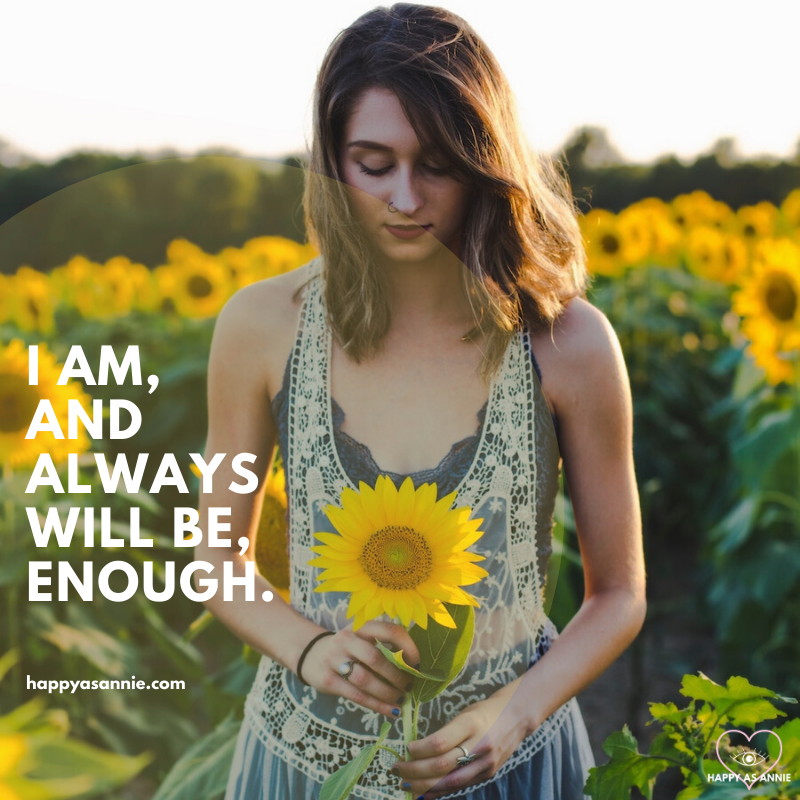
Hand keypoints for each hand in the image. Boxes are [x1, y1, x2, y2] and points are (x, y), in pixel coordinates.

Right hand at [299, 621, 420, 718]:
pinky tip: (391, 711)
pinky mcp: (328, 680)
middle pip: (376, 658)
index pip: (389, 630)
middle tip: (410, 686)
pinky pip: (357, 695)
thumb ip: (384, 648)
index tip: (418, 663)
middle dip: (397, 675)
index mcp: (361, 626)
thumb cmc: (349, 650)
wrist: (311, 655)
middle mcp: (346, 639)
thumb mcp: (363, 640)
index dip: (408, 647)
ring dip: (387, 692)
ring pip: (365, 679)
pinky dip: (377, 705)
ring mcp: (334, 659)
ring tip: (401, 700)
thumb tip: (415, 670)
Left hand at [391, 692, 530, 797]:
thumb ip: (446, 732)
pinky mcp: (488, 774)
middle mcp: (480, 744)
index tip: (405, 748)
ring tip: (405, 783)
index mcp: (471, 723)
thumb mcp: (464, 713)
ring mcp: (486, 763)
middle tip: (397, 769)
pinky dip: (439, 791)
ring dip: (424, 785)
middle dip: (415, 770)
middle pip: (442, 765)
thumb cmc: (484, 711)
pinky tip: (424, 792)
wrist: (517, 717)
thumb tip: (416, 750)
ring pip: (450, 782)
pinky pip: (460, 786)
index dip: (419, 749)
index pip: (440, 742)